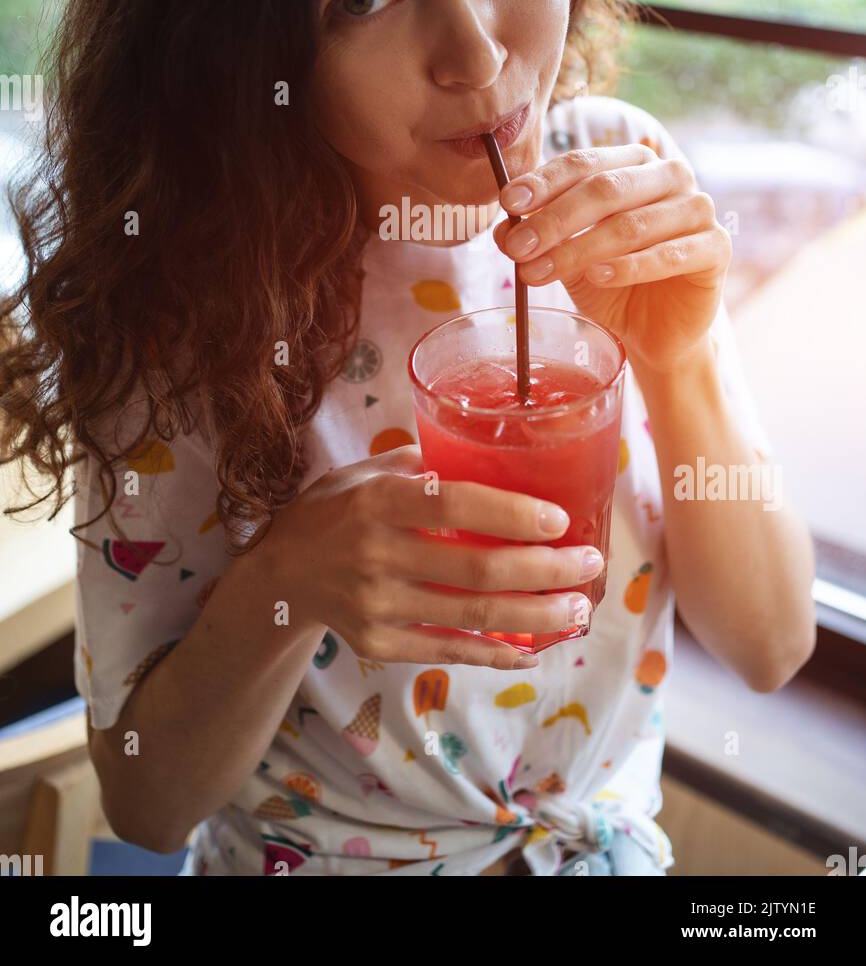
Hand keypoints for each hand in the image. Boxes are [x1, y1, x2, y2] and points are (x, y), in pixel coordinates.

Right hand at [258, 445, 601, 668]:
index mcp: (378, 502)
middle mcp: (377, 555)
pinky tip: (532, 652)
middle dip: (546, 570)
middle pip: (478, 569)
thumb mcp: (365, 471)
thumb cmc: (334, 511)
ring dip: (536, 616)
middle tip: (590, 564)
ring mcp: (378, 606)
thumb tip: (487, 448)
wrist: (280, 575)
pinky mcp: (379, 644)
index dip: (513, 513)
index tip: (560, 519)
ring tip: (578, 608)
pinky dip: (495, 655)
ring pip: (473, 617)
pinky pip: (449, 651)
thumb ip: (421, 463)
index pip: (455, 505)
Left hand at [493, 143, 731, 376]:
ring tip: (540, 273)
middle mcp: (671, 175)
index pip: (584, 162)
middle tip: (517, 247)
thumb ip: (538, 236)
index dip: (544, 181)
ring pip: (631, 224)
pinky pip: (669, 254)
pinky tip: (597, 276)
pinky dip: (628, 266)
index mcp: (634, 162)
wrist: (656, 330)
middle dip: (554, 219)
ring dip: (579, 249)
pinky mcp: (716, 248)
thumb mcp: (565, 255)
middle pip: (605, 189)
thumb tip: (504, 228)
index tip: (508, 203)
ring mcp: (698, 208)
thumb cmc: (612, 281)